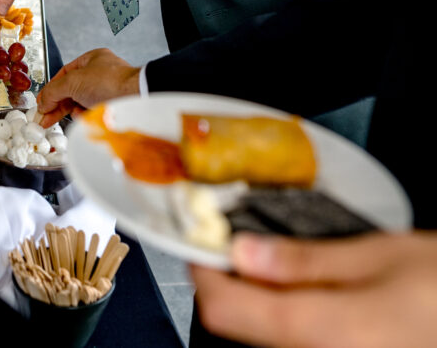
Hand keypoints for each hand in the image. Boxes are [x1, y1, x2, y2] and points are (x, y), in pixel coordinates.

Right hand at [34, 48, 139, 127]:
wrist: (135, 98)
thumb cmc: (110, 82)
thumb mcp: (73, 81)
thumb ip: (53, 91)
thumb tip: (43, 101)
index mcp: (92, 60)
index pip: (64, 74)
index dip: (51, 88)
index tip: (42, 102)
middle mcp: (100, 74)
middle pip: (71, 90)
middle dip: (57, 104)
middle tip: (44, 116)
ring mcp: (107, 90)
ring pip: (81, 102)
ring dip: (71, 110)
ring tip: (65, 117)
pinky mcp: (111, 105)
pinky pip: (91, 111)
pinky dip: (84, 115)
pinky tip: (82, 116)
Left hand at [191, 231, 436, 347]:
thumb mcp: (380, 256)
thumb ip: (303, 261)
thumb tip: (240, 253)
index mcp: (325, 333)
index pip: (227, 313)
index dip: (204, 275)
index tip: (201, 243)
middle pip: (244, 331)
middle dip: (230, 290)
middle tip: (235, 247)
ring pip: (272, 340)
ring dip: (260, 305)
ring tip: (273, 265)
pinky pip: (302, 344)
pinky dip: (291, 319)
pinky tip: (309, 294)